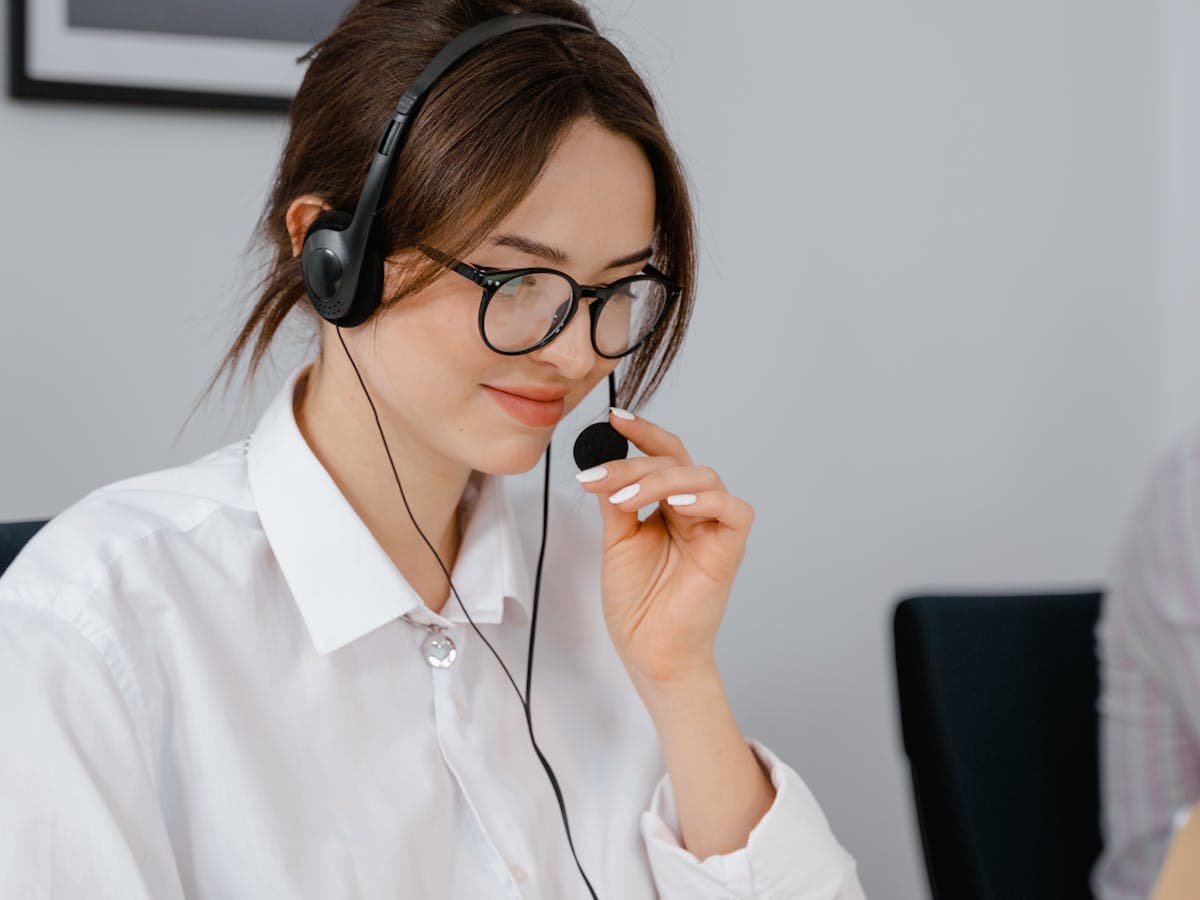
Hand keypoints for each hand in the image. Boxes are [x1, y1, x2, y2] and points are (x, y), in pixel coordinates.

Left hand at [576, 408, 754, 685]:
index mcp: (669, 506)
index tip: (614, 417)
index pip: (663, 456)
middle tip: (599, 480)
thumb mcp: (616, 542)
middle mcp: (694, 510)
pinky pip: (733, 509)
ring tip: (624, 502)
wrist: (649, 652)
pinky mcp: (729, 548)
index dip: (643, 433)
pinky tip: (672, 506)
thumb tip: (603, 465)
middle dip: (636, 462)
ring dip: (659, 480)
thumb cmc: (638, 605)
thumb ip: (616, 501)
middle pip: (678, 460)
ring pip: (702, 476)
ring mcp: (713, 527)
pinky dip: (704, 499)